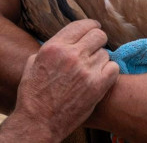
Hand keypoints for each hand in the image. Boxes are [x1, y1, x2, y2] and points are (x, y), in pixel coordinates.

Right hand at [2, 19, 118, 140]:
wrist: (38, 122)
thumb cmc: (33, 95)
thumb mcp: (33, 63)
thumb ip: (50, 49)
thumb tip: (63, 41)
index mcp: (54, 47)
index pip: (81, 25)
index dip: (91, 25)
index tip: (94, 28)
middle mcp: (71, 55)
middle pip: (98, 35)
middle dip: (98, 40)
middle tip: (96, 48)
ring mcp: (86, 70)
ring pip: (105, 53)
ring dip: (101, 59)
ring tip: (92, 69)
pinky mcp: (97, 86)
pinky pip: (114, 68)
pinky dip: (110, 71)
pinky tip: (101, 77)